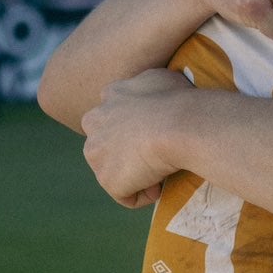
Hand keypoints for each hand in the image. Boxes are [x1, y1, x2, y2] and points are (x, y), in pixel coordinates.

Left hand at [81, 68, 192, 207]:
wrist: (177, 124)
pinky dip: (144, 194)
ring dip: (135, 174)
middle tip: (155, 156)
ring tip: (160, 172)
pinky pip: (125, 195)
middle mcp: (94, 122)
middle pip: (105, 144)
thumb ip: (146, 85)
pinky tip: (160, 186)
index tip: (157, 135)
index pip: (114, 115)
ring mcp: (97, 153)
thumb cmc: (176, 99)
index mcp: (109, 95)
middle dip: (126, 153)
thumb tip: (154, 96)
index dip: (135, 129)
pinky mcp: (107, 179)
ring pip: (112, 170)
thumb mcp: (160, 77)